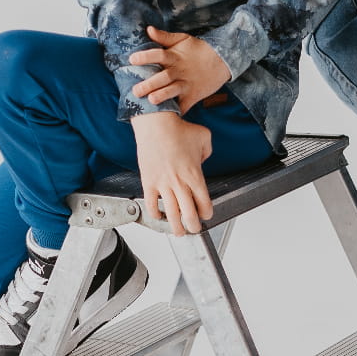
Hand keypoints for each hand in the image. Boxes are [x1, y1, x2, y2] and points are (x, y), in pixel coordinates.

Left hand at [128, 26, 230, 114]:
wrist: (222, 60)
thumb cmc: (198, 49)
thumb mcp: (182, 39)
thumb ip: (164, 36)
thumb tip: (148, 29)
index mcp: (174, 56)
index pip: (158, 55)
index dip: (145, 57)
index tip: (131, 59)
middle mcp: (179, 71)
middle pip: (163, 77)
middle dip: (149, 84)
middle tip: (136, 90)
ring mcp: (186, 84)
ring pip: (173, 91)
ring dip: (162, 96)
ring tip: (151, 101)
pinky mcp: (193, 95)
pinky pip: (184, 105)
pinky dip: (177, 111)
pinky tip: (167, 118)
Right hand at [132, 111, 214, 233]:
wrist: (156, 123)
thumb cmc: (178, 128)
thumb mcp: (204, 138)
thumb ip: (208, 152)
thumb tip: (203, 160)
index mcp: (195, 175)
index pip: (204, 203)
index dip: (206, 213)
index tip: (205, 215)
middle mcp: (180, 183)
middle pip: (189, 214)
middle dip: (193, 226)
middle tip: (194, 229)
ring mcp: (163, 184)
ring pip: (171, 214)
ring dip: (176, 226)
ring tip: (179, 232)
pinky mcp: (149, 182)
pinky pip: (151, 204)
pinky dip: (155, 214)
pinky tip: (159, 216)